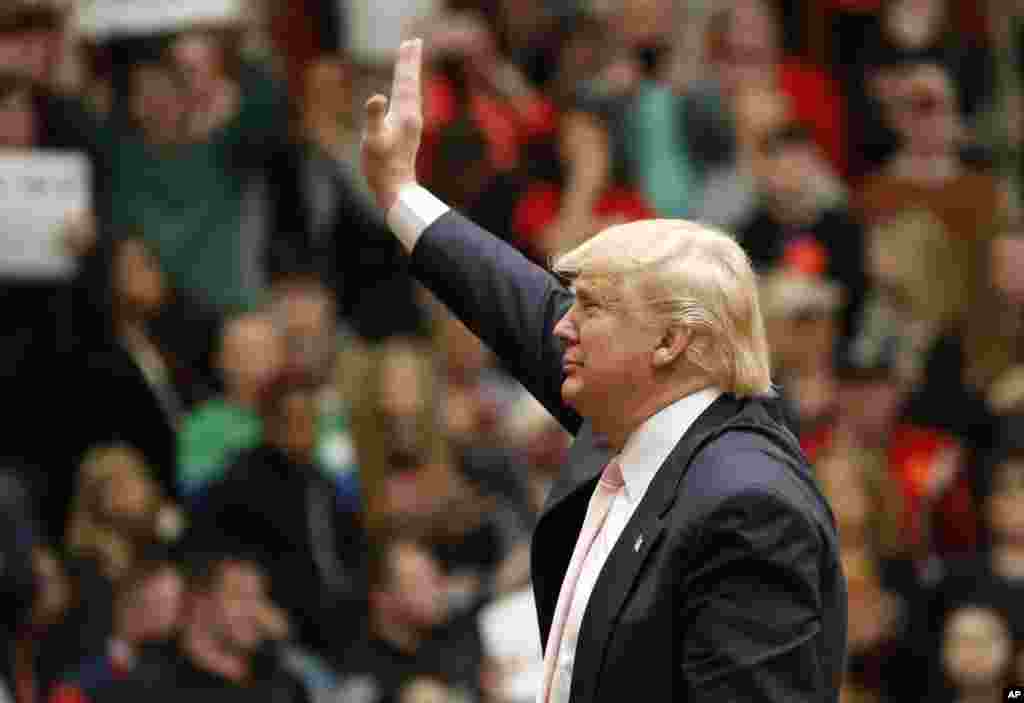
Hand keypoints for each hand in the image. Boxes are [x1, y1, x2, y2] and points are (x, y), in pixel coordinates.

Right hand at [362, 39, 423, 211]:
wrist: (395, 190)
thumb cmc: (381, 167)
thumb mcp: (373, 141)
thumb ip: (374, 117)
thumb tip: (376, 95)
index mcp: (405, 114)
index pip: (405, 80)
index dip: (406, 61)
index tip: (411, 41)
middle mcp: (412, 115)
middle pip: (411, 82)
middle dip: (410, 62)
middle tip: (414, 41)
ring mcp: (411, 124)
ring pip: (412, 91)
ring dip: (410, 74)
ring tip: (411, 59)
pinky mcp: (407, 132)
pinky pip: (408, 102)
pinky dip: (407, 89)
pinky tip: (407, 90)